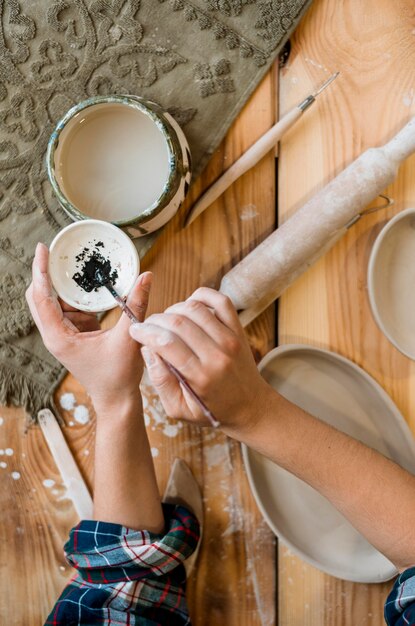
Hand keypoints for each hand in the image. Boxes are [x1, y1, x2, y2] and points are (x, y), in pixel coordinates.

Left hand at [26, 242, 151, 409]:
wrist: (117, 399)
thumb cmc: (119, 376)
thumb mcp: (129, 337)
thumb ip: (137, 305)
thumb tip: (146, 276)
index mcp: (60, 337)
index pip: (41, 298)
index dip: (40, 271)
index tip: (43, 249)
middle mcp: (56, 335)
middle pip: (40, 297)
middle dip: (48, 274)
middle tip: (59, 252)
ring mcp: (64, 335)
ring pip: (54, 302)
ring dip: (66, 286)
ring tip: (79, 268)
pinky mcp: (74, 335)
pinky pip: (69, 310)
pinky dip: (78, 298)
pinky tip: (92, 291)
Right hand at [129, 288, 270, 431]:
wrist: (249, 406)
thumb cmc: (211, 409)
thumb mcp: (179, 409)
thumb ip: (160, 381)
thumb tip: (147, 350)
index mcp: (201, 376)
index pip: (166, 343)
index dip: (145, 332)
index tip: (134, 331)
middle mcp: (217, 355)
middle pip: (178, 323)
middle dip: (155, 320)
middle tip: (146, 326)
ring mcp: (230, 339)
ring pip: (195, 309)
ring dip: (173, 309)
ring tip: (166, 320)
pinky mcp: (238, 330)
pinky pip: (220, 301)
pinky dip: (201, 296)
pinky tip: (189, 306)